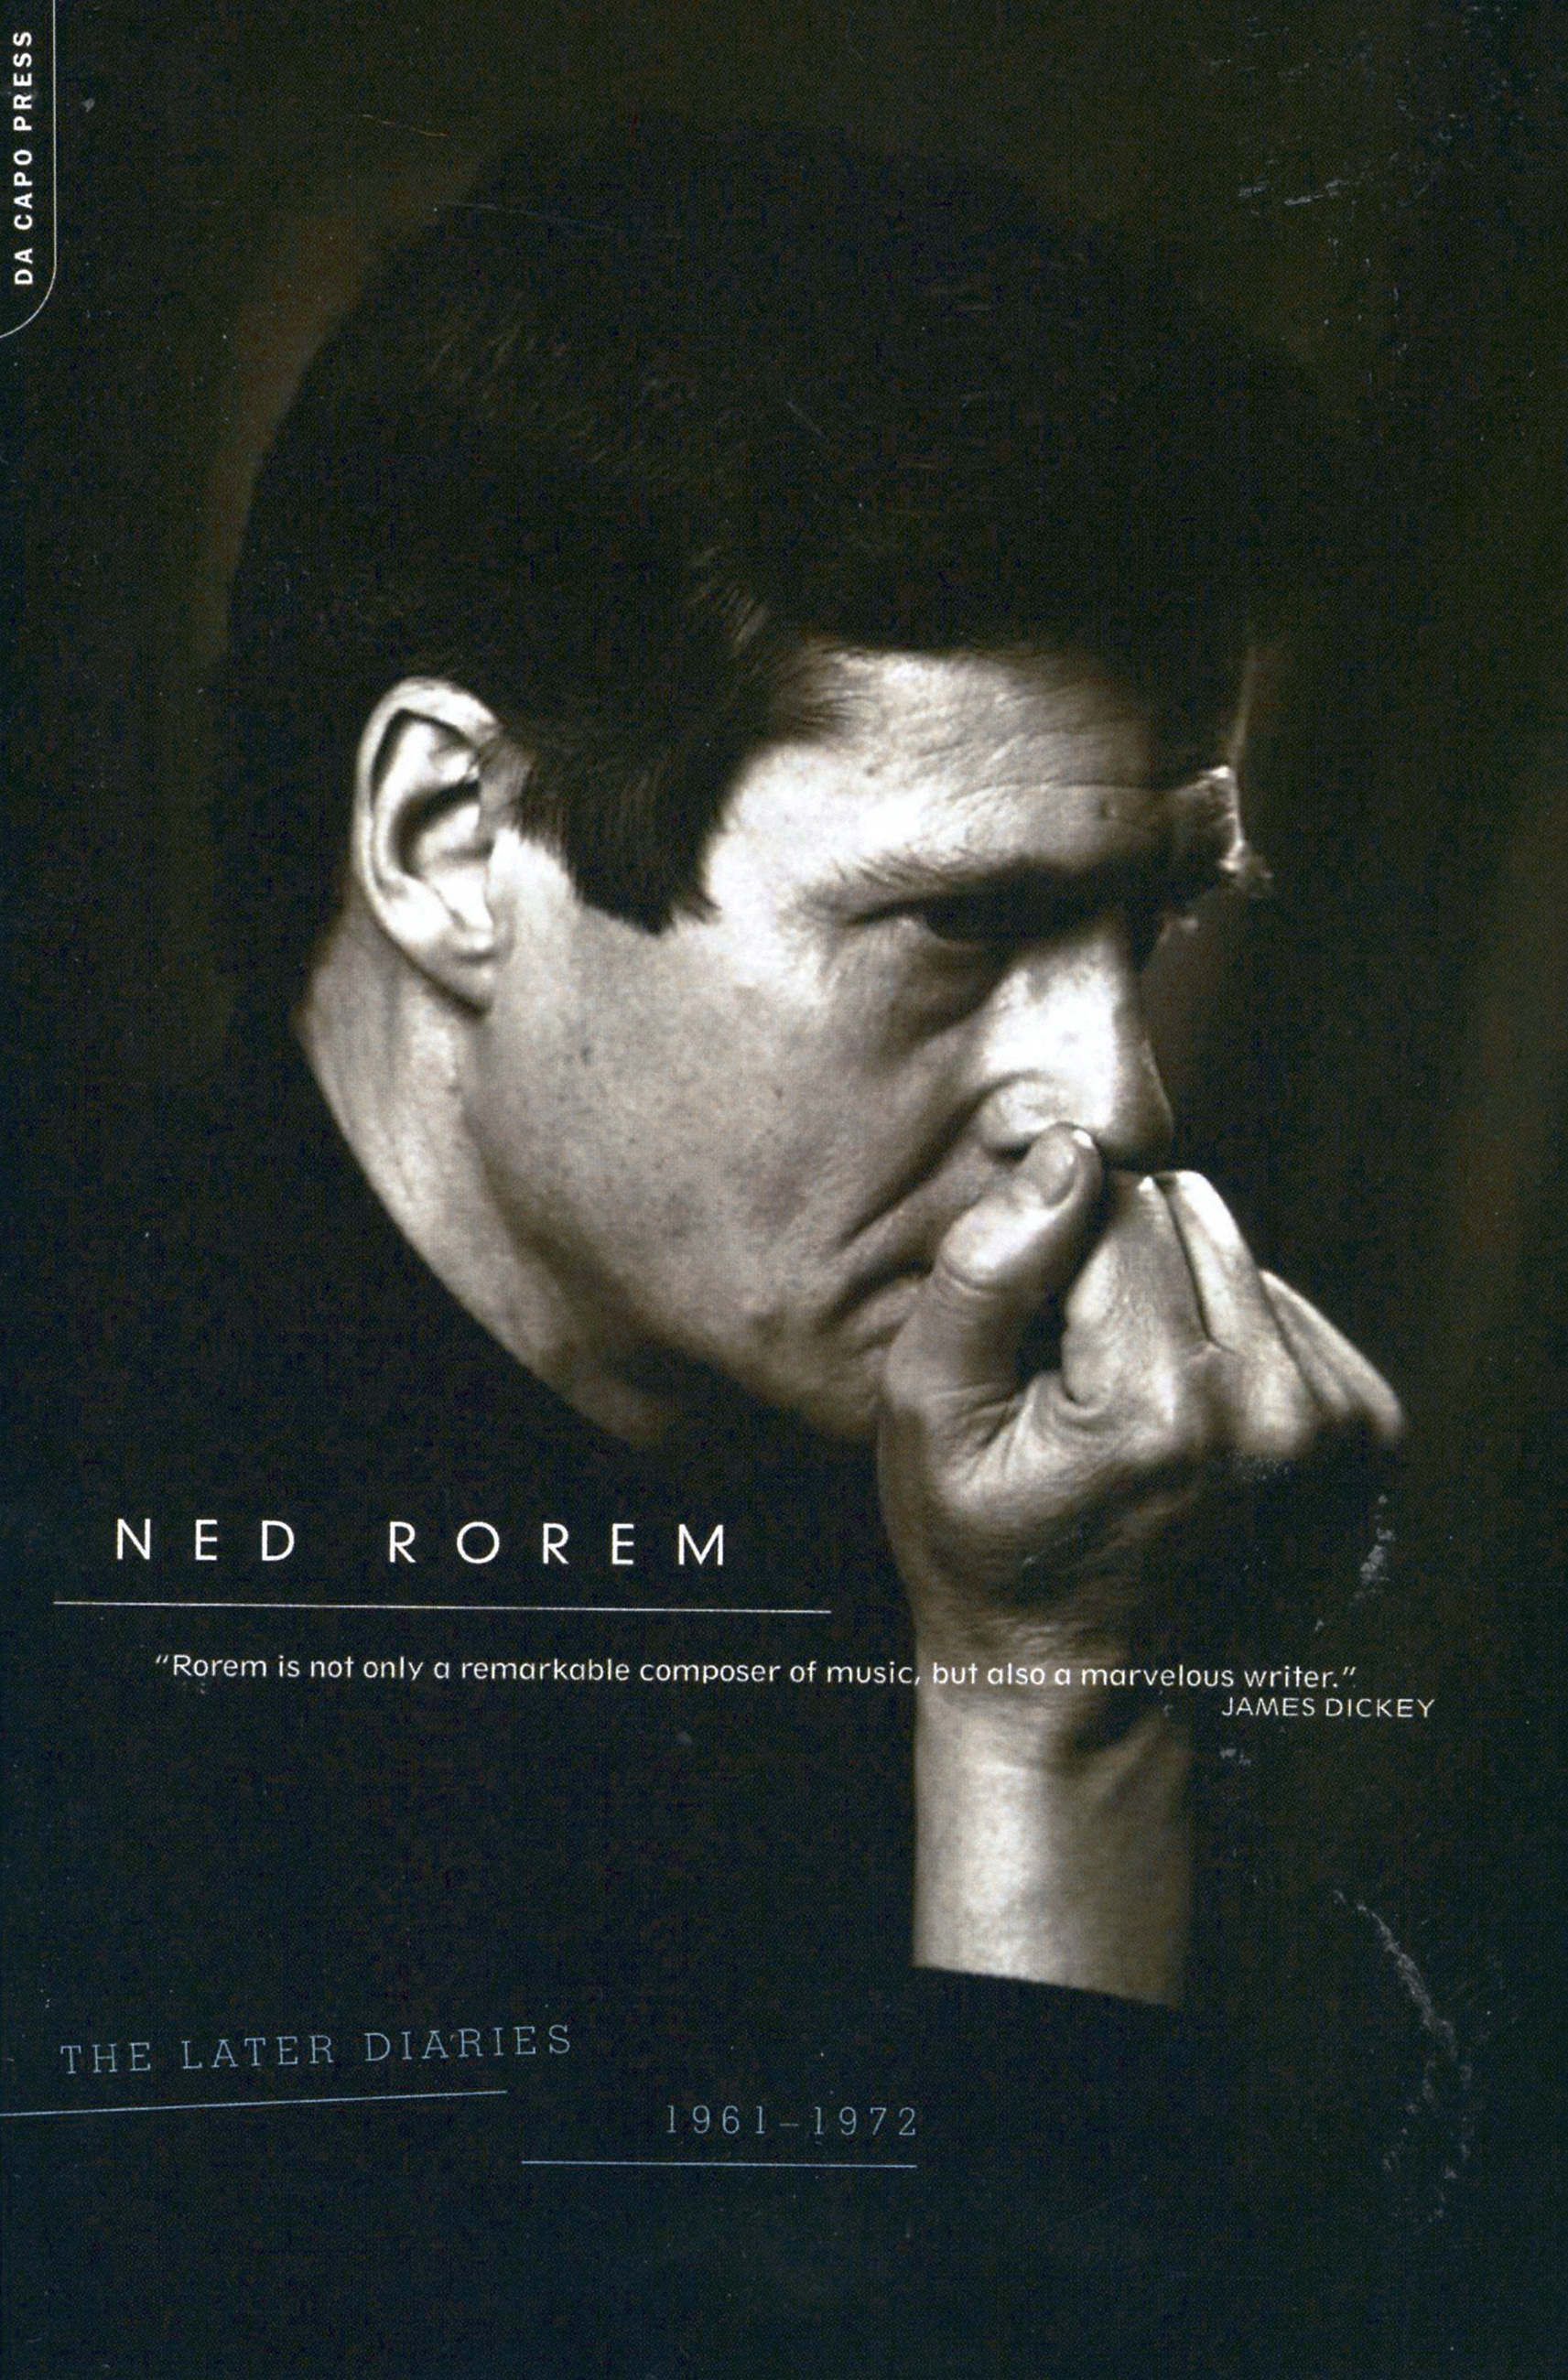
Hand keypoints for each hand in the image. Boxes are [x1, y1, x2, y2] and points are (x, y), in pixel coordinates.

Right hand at [879, 1125, 1402, 1685]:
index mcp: (1165, 1405)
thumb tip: (1071, 1151)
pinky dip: (1230, 1339)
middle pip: (1189, 1221)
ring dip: (1178, 1303)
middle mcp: (1277, 1410)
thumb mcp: (930, 1413)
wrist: (1083, 1682)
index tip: (1032, 1351)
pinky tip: (1184, 1415)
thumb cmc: (986, 1548)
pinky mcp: (1367, 1429)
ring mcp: (1336, 1426)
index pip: (1115, 1209)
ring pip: (1238, 1258)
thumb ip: (988, 1272)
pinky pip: (1283, 1308)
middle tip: (1077, 1384)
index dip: (1052, 1260)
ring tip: (1127, 1406)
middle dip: (1120, 1274)